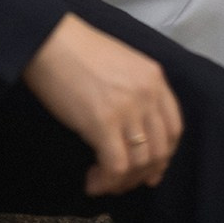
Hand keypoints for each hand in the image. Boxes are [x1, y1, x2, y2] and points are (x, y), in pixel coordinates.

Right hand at [22, 14, 183, 195]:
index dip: (164, 154)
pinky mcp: (103, 123)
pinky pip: (116, 166)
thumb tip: (135, 134)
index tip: (150, 169)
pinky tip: (92, 182)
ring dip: (122, 182)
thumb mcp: (122, 66)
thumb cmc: (78, 50)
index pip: (174, 128)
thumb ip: (136, 93)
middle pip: (160, 150)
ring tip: (102, 182)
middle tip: (124, 182)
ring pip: (139, 163)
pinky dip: (107, 182)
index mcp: (154, 78)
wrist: (50, 39)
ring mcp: (128, 109)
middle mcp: (148, 94)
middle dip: (143, 174)